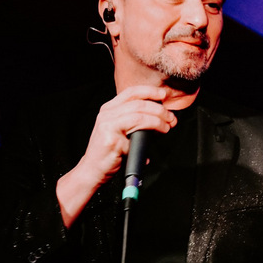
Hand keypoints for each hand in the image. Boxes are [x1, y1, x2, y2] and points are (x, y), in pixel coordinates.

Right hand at [56, 85, 175, 227]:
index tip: (163, 96)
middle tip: (171, 118)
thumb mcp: (118, 129)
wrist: (92, 170)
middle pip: (139, 104)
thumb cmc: (108, 152)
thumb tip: (158, 115)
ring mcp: (108, 126)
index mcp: (109, 109)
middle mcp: (106, 115)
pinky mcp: (112, 140)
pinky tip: (151, 144)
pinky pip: (136, 137)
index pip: (131, 92)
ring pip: (140, 116)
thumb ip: (132, 119)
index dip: (150, 91)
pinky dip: (147, 139)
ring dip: (158, 122)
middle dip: (160, 110)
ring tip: (165, 128)